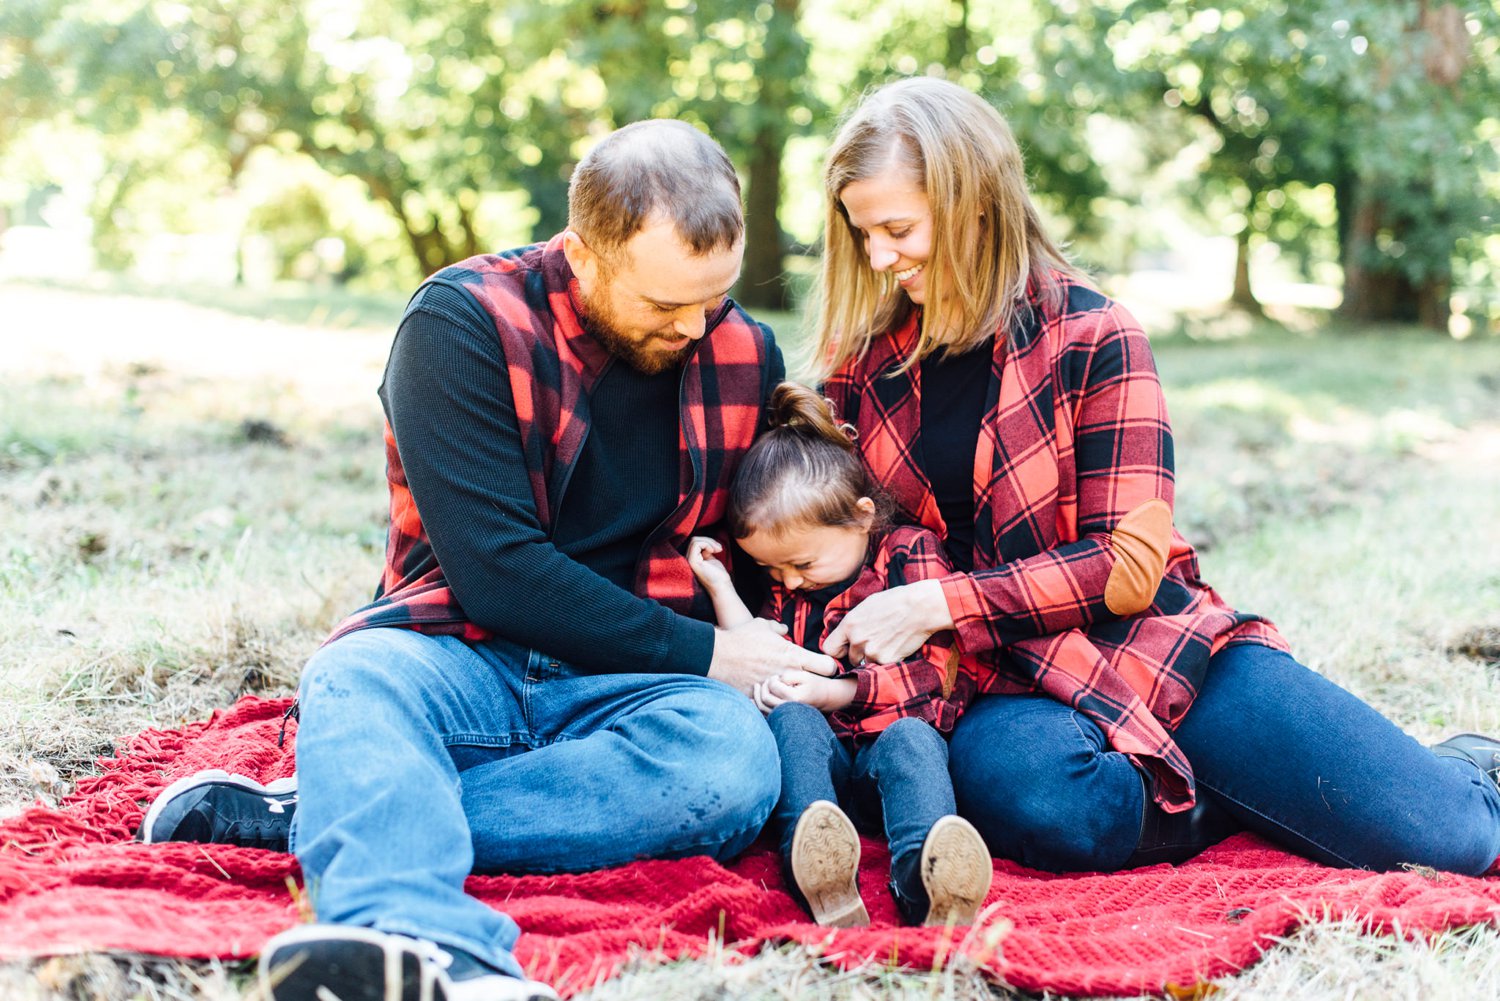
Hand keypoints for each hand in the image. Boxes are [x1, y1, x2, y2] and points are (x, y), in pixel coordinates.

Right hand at [687, 536, 733, 591]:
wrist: (721, 586)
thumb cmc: (718, 574)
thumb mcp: (710, 558)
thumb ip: (705, 551)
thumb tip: (704, 541)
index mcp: (692, 559)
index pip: (695, 543)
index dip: (707, 542)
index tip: (718, 549)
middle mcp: (688, 560)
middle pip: (694, 540)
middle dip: (709, 540)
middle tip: (719, 548)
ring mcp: (689, 561)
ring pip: (694, 541)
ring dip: (709, 542)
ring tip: (718, 549)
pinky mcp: (692, 562)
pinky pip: (696, 544)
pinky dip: (707, 544)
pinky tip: (713, 551)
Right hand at [708, 619, 838, 696]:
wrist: (717, 656)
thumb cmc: (741, 638)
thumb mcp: (761, 626)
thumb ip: (777, 629)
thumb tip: (784, 629)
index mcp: (793, 655)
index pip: (828, 666)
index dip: (828, 667)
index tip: (822, 667)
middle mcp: (788, 674)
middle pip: (815, 686)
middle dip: (811, 684)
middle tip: (805, 682)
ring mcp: (776, 688)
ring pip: (796, 700)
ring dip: (792, 696)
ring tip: (785, 691)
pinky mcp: (763, 699)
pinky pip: (774, 705)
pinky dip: (773, 702)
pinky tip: (768, 697)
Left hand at [754, 671, 856, 713]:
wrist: (824, 698)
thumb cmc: (813, 684)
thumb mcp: (803, 675)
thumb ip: (787, 676)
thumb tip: (772, 683)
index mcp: (794, 698)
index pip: (772, 686)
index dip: (772, 679)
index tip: (778, 677)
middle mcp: (788, 709)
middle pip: (764, 698)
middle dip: (763, 686)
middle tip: (770, 680)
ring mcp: (784, 716)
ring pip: (761, 707)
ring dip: (756, 695)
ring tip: (758, 686)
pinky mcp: (781, 718)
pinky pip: (764, 713)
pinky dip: (756, 705)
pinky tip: (752, 697)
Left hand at [822, 579, 953, 664]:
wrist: (920, 607)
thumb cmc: (895, 601)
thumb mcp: (866, 606)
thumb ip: (852, 622)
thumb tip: (844, 634)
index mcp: (849, 625)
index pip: (829, 648)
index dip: (838, 650)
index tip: (846, 648)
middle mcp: (858, 640)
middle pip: (850, 658)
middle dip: (860, 653)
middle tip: (876, 641)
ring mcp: (872, 652)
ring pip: (866, 663)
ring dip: (874, 657)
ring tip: (887, 641)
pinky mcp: (887, 660)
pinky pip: (882, 666)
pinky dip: (888, 659)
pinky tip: (896, 645)